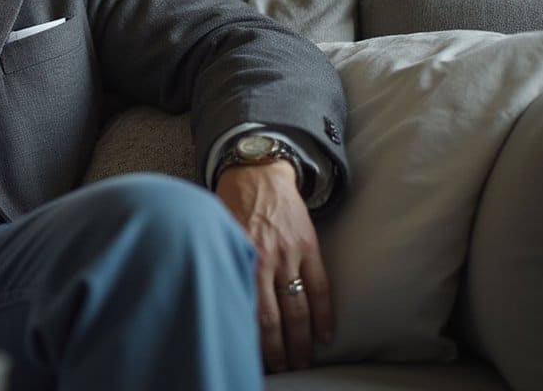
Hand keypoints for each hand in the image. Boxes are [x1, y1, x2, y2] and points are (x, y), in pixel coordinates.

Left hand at [215, 160, 332, 373]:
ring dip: (301, 340)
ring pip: (298, 307)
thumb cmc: (230, 206)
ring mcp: (288, 253)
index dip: (250, 339)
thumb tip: (219, 302)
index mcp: (237, 258)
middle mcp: (263, 259)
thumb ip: (223, 264)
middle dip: (276, 349)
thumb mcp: (217, 235)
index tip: (251, 359)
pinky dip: (324, 314)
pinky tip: (324, 336)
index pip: (245, 310)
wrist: (256, 171)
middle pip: (272, 317)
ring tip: (301, 362)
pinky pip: (320, 286)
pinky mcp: (308, 246)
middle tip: (281, 370)